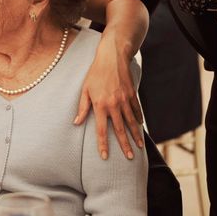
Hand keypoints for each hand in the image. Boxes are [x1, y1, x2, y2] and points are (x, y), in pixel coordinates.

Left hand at [76, 34, 143, 159]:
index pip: (102, 130)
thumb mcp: (85, 90)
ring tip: (139, 146)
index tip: (105, 156)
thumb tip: (76, 123)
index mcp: (100, 105)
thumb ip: (82, 108)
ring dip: (135, 136)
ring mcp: (124, 100)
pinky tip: (140, 127)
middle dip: (125, 145)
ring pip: (131, 122)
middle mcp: (113, 105)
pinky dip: (138, 119)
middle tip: (130, 157)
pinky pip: (136, 110)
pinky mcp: (132, 94)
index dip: (103, 144)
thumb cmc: (95, 73)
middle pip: (120, 130)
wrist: (112, 58)